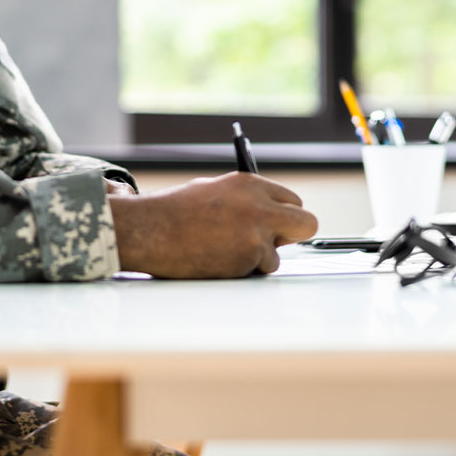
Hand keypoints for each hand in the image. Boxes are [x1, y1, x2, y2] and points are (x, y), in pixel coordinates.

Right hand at [109, 172, 317, 278]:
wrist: (149, 230)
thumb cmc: (174, 211)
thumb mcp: (214, 191)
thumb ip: (246, 201)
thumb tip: (268, 217)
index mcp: (251, 184)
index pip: (292, 200)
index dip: (284, 215)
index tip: (276, 224)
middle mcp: (260, 206)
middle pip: (306, 223)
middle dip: (294, 235)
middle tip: (274, 242)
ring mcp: (256, 234)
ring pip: (276, 255)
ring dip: (257, 259)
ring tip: (222, 252)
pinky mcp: (248, 259)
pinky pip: (255, 271)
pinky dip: (240, 271)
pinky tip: (215, 260)